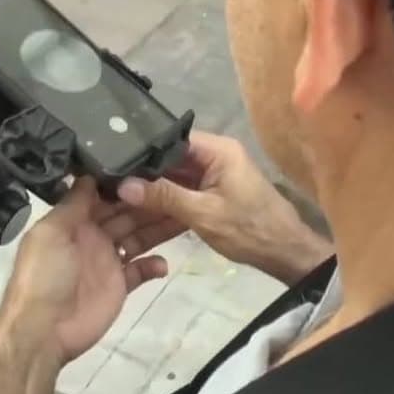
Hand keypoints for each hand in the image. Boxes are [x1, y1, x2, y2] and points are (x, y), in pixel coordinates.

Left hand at [0, 178, 169, 361]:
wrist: (44, 330)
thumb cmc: (45, 275)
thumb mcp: (51, 232)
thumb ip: (73, 203)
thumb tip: (88, 171)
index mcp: (74, 221)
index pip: (104, 195)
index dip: (126, 183)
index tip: (153, 166)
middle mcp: (92, 237)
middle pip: (126, 215)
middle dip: (149, 203)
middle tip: (179, 188)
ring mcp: (107, 262)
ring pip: (138, 239)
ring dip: (158, 229)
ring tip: (184, 217)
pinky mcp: (119, 286)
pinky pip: (140, 271)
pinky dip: (153, 265)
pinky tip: (162, 263)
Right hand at [113, 132, 333, 285]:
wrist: (285, 254)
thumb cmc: (248, 229)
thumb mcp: (203, 214)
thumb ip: (164, 197)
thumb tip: (123, 186)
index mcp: (218, 149)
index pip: (171, 140)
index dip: (143, 151)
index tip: (113, 162)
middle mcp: (216, 155)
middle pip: (171, 158)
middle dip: (144, 172)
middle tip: (109, 181)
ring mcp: (216, 175)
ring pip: (176, 176)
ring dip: (154, 188)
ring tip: (117, 194)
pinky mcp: (215, 193)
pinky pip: (185, 190)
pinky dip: (168, 200)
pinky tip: (140, 209)